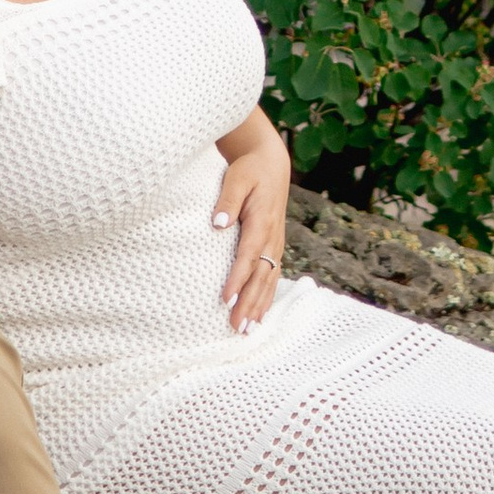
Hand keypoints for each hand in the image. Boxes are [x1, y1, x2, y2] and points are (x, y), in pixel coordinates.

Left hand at [214, 110, 290, 331]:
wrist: (271, 163)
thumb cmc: (249, 170)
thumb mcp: (237, 178)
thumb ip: (227, 200)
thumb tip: (217, 223)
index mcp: (261, 221)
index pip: (248, 255)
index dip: (238, 278)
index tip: (226, 299)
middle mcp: (272, 236)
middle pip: (261, 276)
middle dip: (249, 303)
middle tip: (237, 327)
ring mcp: (276, 243)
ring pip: (269, 281)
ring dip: (259, 306)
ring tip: (247, 330)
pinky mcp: (275, 246)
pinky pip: (273, 277)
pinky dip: (267, 298)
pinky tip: (260, 316)